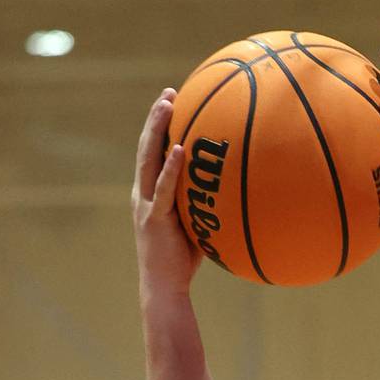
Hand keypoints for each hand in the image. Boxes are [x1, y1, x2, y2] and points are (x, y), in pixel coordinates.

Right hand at [132, 89, 200, 299]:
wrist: (164, 286)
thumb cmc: (184, 259)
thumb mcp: (197, 224)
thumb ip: (207, 204)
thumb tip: (237, 191)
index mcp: (150, 192)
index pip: (154, 152)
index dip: (160, 126)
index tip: (173, 101)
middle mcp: (143, 192)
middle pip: (147, 147)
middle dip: (157, 118)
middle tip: (169, 92)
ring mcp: (145, 203)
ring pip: (149, 159)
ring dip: (157, 130)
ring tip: (168, 105)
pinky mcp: (154, 218)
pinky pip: (163, 188)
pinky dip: (171, 168)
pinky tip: (179, 149)